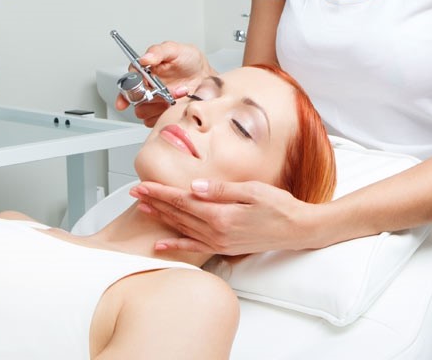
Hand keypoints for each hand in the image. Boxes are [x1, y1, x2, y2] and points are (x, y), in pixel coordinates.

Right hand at [113, 41, 212, 126]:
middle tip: (166, 91)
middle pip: (134, 99)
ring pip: (143, 111)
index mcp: (144, 71)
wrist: (206, 76)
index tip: (136, 93)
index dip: (127, 89)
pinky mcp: (160, 114)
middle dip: (150, 97)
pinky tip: (176, 105)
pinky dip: (165, 114)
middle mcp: (146, 87)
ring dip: (159, 105)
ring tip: (178, 94)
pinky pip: (153, 121)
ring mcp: (153, 102)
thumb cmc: (189, 61)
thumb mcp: (176, 50)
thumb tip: (144, 58)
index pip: (128, 81)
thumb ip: (159, 51)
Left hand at [129, 179, 312, 254]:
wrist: (297, 230)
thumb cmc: (279, 206)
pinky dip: (175, 244)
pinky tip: (160, 243)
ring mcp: (219, 242)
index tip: (142, 185)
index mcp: (222, 214)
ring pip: (182, 228)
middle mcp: (216, 231)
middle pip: (178, 214)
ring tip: (142, 208)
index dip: (161, 192)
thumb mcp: (253, 190)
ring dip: (161, 218)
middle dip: (155, 202)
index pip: (183, 200)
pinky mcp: (223, 247)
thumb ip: (223, 189)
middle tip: (134, 192)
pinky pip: (194, 246)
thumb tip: (195, 185)